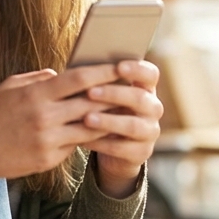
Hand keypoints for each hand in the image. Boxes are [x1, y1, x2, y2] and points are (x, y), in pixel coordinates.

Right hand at [0, 63, 124, 187]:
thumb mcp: (8, 88)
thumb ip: (38, 79)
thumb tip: (63, 74)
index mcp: (35, 95)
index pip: (79, 79)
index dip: (105, 71)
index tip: (124, 65)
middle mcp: (44, 117)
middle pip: (92, 102)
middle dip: (115, 94)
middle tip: (134, 88)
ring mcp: (48, 140)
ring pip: (91, 127)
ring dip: (109, 119)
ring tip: (123, 110)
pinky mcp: (49, 159)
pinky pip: (76, 145)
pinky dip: (88, 137)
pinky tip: (99, 131)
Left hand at [82, 59, 161, 197]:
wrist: (110, 147)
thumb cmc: (100, 110)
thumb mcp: (99, 96)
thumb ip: (92, 82)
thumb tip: (65, 70)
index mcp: (144, 88)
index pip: (150, 74)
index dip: (137, 69)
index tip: (118, 67)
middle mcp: (152, 108)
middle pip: (140, 98)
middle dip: (114, 94)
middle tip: (90, 92)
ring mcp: (150, 131)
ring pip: (133, 125)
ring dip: (108, 121)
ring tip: (86, 118)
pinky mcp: (142, 152)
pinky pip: (123, 148)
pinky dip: (102, 143)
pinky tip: (83, 140)